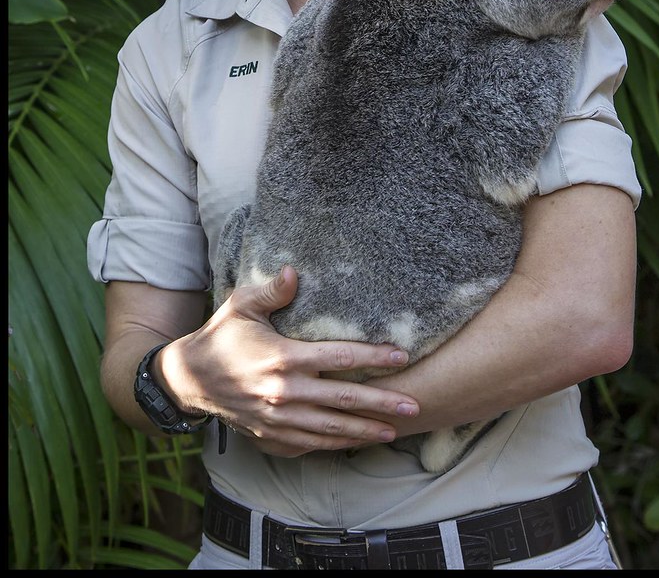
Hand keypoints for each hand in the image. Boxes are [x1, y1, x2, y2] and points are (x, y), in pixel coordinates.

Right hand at [165, 266, 419, 456]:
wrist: (190, 379)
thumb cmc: (222, 336)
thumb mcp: (242, 305)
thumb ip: (272, 290)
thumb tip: (295, 271)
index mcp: (282, 357)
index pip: (338, 357)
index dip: (372, 357)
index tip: (400, 356)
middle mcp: (284, 392)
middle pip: (343, 398)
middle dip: (381, 402)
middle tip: (413, 405)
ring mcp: (278, 419)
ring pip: (331, 428)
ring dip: (365, 430)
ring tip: (394, 429)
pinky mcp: (272, 436)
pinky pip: (312, 443)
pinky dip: (337, 444)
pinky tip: (357, 441)